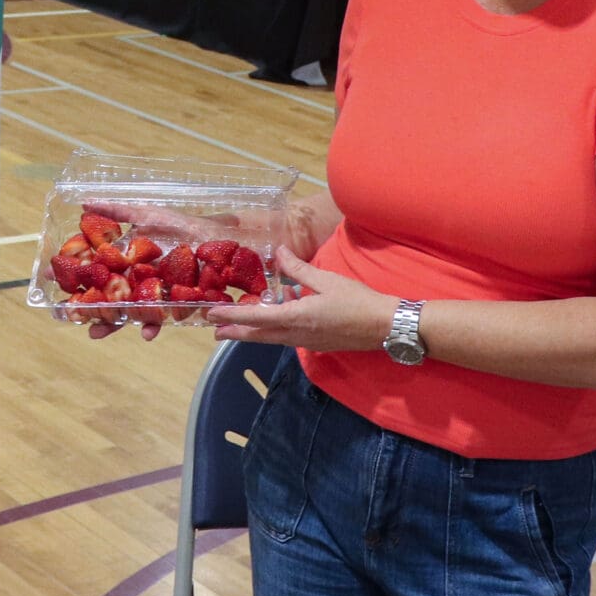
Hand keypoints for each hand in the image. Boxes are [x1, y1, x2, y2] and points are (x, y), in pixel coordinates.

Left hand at [205, 247, 395, 352]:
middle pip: (258, 335)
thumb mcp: (326, 279)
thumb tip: (279, 252)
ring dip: (252, 332)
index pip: (255, 319)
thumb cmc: (356, 301)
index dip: (231, 317)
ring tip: (235, 327)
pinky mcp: (315, 343)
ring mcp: (306, 341)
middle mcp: (296, 334)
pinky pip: (286, 336)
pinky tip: (275, 315)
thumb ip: (298, 270)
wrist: (384, 325)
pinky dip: (273, 328)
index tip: (211, 316)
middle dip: (234, 332)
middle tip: (213, 329)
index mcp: (296, 317)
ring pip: (271, 337)